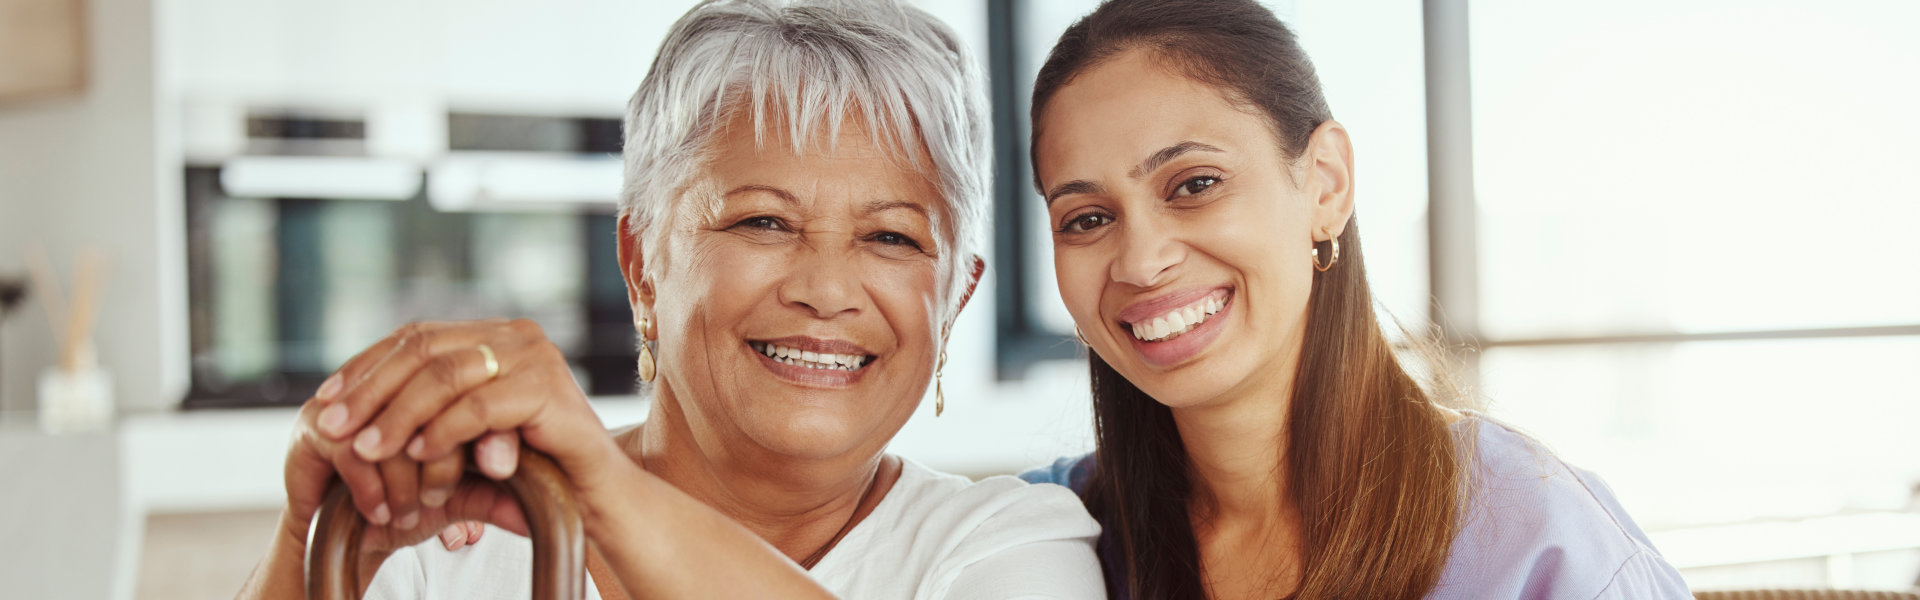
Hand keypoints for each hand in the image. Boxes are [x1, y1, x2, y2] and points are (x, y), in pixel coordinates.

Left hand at [310, 319, 626, 527]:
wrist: (591, 492)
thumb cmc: (527, 463)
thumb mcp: (464, 429)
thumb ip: (426, 406)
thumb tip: (343, 401)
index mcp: (494, 334)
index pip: (416, 336)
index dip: (367, 366)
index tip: (327, 401)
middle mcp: (515, 334)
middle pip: (424, 349)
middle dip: (371, 389)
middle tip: (333, 426)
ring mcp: (535, 355)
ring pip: (445, 375)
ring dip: (398, 414)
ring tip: (368, 448)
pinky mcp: (547, 387)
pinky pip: (478, 407)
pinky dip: (442, 431)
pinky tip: (417, 454)